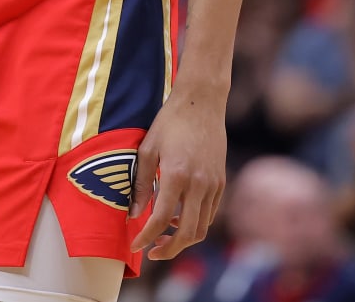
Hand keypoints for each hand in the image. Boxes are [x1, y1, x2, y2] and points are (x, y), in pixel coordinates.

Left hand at [129, 93, 225, 261]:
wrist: (202, 102)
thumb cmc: (170, 122)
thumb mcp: (148, 150)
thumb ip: (141, 185)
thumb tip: (134, 214)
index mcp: (176, 176)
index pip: (160, 220)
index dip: (146, 238)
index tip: (135, 245)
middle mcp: (198, 184)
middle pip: (186, 233)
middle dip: (168, 250)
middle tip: (152, 253)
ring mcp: (213, 185)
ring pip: (201, 227)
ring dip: (183, 239)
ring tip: (164, 235)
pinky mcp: (221, 182)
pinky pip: (210, 214)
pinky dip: (195, 223)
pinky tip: (179, 217)